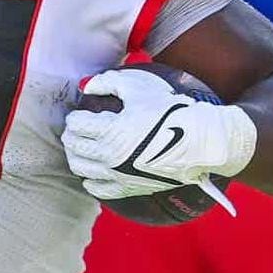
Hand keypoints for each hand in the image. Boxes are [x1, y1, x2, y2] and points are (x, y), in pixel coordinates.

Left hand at [62, 68, 255, 199]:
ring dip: (76, 156)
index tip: (81, 114)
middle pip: (74, 146)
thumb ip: (107, 82)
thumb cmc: (170, 111)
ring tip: (83, 148)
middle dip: (72, 135)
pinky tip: (93, 172)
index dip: (75, 117)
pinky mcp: (128, 187)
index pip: (75, 125)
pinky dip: (90, 180)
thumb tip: (87, 86)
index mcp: (109, 131)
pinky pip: (98, 190)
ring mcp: (118, 174)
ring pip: (80, 168)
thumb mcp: (137, 88)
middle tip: (78, 130)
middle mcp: (109, 155)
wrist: (200, 142)